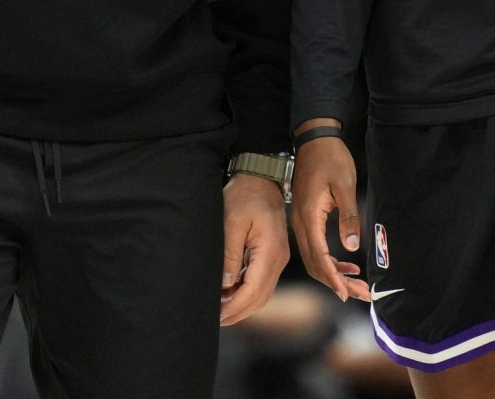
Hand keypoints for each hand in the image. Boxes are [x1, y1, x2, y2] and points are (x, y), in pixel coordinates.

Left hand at [220, 172, 289, 325]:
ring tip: (220, 310)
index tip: (216, 315)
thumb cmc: (245, 194)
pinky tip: (230, 293)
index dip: (235, 306)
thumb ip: (230, 255)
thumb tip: (227, 285)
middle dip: (238, 311)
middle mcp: (278, 258)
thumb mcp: (232, 222)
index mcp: (271, 251)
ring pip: (262, 293)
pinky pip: (261, 281)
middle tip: (215, 319)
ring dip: (242, 304)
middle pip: (260, 297)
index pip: (253, 290)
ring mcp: (278, 257)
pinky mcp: (273, 255)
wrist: (261, 177)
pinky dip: (247, 292)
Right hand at [290, 123, 368, 301]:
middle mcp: (301, 223)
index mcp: (308, 216)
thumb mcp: (344, 185)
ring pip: (315, 258)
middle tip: (360, 295)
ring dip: (334, 275)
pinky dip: (330, 261)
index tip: (345, 293)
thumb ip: (348, 216)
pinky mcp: (306, 219)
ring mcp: (301, 222)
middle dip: (336, 283)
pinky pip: (316, 248)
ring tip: (358, 287)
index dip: (332, 278)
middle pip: (315, 263)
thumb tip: (352, 246)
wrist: (315, 139)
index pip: (319, 256)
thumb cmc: (331, 158)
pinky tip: (348, 267)